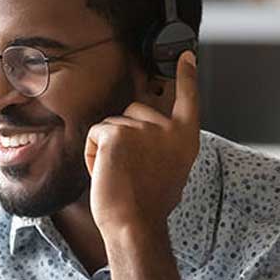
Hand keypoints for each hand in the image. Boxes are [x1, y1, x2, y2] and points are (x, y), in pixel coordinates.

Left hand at [84, 51, 199, 235]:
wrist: (136, 224)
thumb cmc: (148, 206)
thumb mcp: (170, 170)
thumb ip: (163, 146)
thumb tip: (146, 135)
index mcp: (185, 138)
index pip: (188, 98)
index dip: (186, 75)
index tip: (185, 55)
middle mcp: (168, 128)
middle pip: (135, 109)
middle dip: (124, 133)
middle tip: (129, 168)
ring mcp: (143, 128)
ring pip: (112, 124)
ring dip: (106, 148)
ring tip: (118, 174)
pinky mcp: (117, 134)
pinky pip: (95, 133)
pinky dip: (91, 154)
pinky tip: (103, 172)